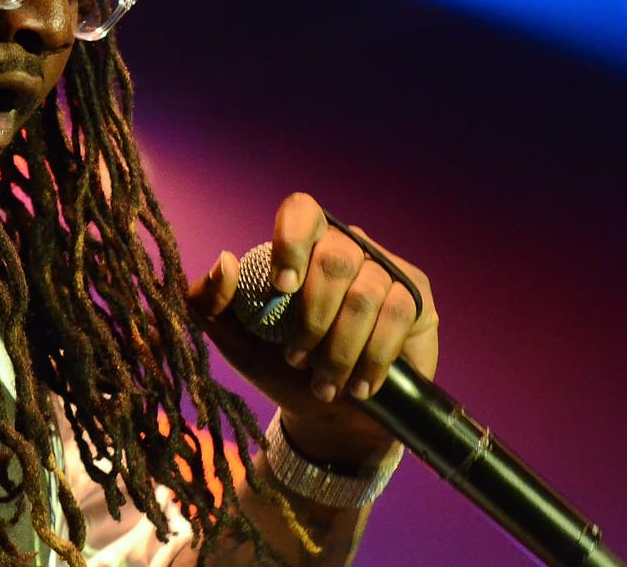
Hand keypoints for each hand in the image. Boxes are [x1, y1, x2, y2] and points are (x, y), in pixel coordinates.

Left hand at [187, 192, 438, 467]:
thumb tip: (225, 261)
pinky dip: (373, 358)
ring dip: (339, 349)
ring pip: (366, 295)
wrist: (329, 416)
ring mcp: (386, 270)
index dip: (292, 243)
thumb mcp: (234, 339)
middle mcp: (348, 246)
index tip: (281, 289)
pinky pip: (399, 315)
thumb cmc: (279, 366)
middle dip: (312, 319)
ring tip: (324, 383)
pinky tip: (360, 385)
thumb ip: (209, 301)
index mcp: (302, 244)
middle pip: (335, 260)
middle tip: (297, 359)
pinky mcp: (417, 300)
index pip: (302, 210)